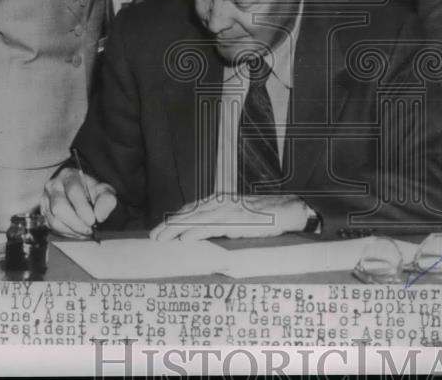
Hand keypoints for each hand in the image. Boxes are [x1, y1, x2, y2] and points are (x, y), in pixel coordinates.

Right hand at [41, 167, 116, 237]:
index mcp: (69, 176)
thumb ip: (106, 200)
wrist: (81, 193)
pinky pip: (51, 227)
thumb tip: (99, 216)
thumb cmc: (92, 191)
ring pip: (54, 220)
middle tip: (89, 230)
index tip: (92, 220)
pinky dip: (66, 233)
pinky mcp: (43, 213)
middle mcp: (54, 186)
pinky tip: (77, 232)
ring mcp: (46, 200)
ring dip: (71, 230)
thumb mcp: (104, 191)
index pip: (73, 191)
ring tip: (85, 231)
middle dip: (76, 222)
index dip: (82, 208)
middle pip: (59, 207)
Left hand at [150, 193, 308, 241]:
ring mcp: (229, 211)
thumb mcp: (239, 216)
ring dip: (176, 229)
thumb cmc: (265, 216)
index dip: (175, 218)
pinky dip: (196, 232)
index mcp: (221, 201)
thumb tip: (204, 235)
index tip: (161, 228)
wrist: (288, 210)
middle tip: (153, 236)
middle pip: (189, 213)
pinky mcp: (237, 220)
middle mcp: (222, 203)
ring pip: (196, 219)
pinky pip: (212, 227)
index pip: (192, 209)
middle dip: (169, 225)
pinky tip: (185, 239)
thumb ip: (222, 223)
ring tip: (162, 238)